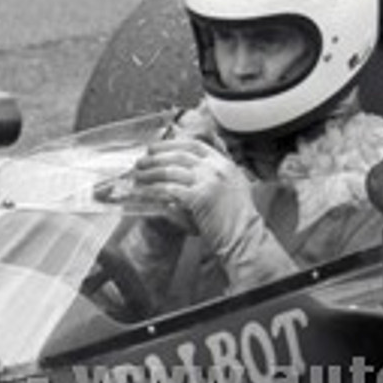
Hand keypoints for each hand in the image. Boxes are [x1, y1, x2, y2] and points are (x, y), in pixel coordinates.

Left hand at [132, 138, 253, 250]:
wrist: (244, 237)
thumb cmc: (236, 219)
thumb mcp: (233, 187)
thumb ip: (214, 174)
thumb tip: (186, 167)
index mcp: (224, 163)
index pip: (194, 144)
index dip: (171, 144)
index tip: (155, 148)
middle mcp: (216, 168)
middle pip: (178, 155)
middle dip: (156, 157)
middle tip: (140, 162)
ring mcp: (209, 182)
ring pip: (171, 171)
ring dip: (150, 173)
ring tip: (137, 177)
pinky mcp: (199, 197)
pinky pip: (169, 190)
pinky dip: (153, 190)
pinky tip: (143, 192)